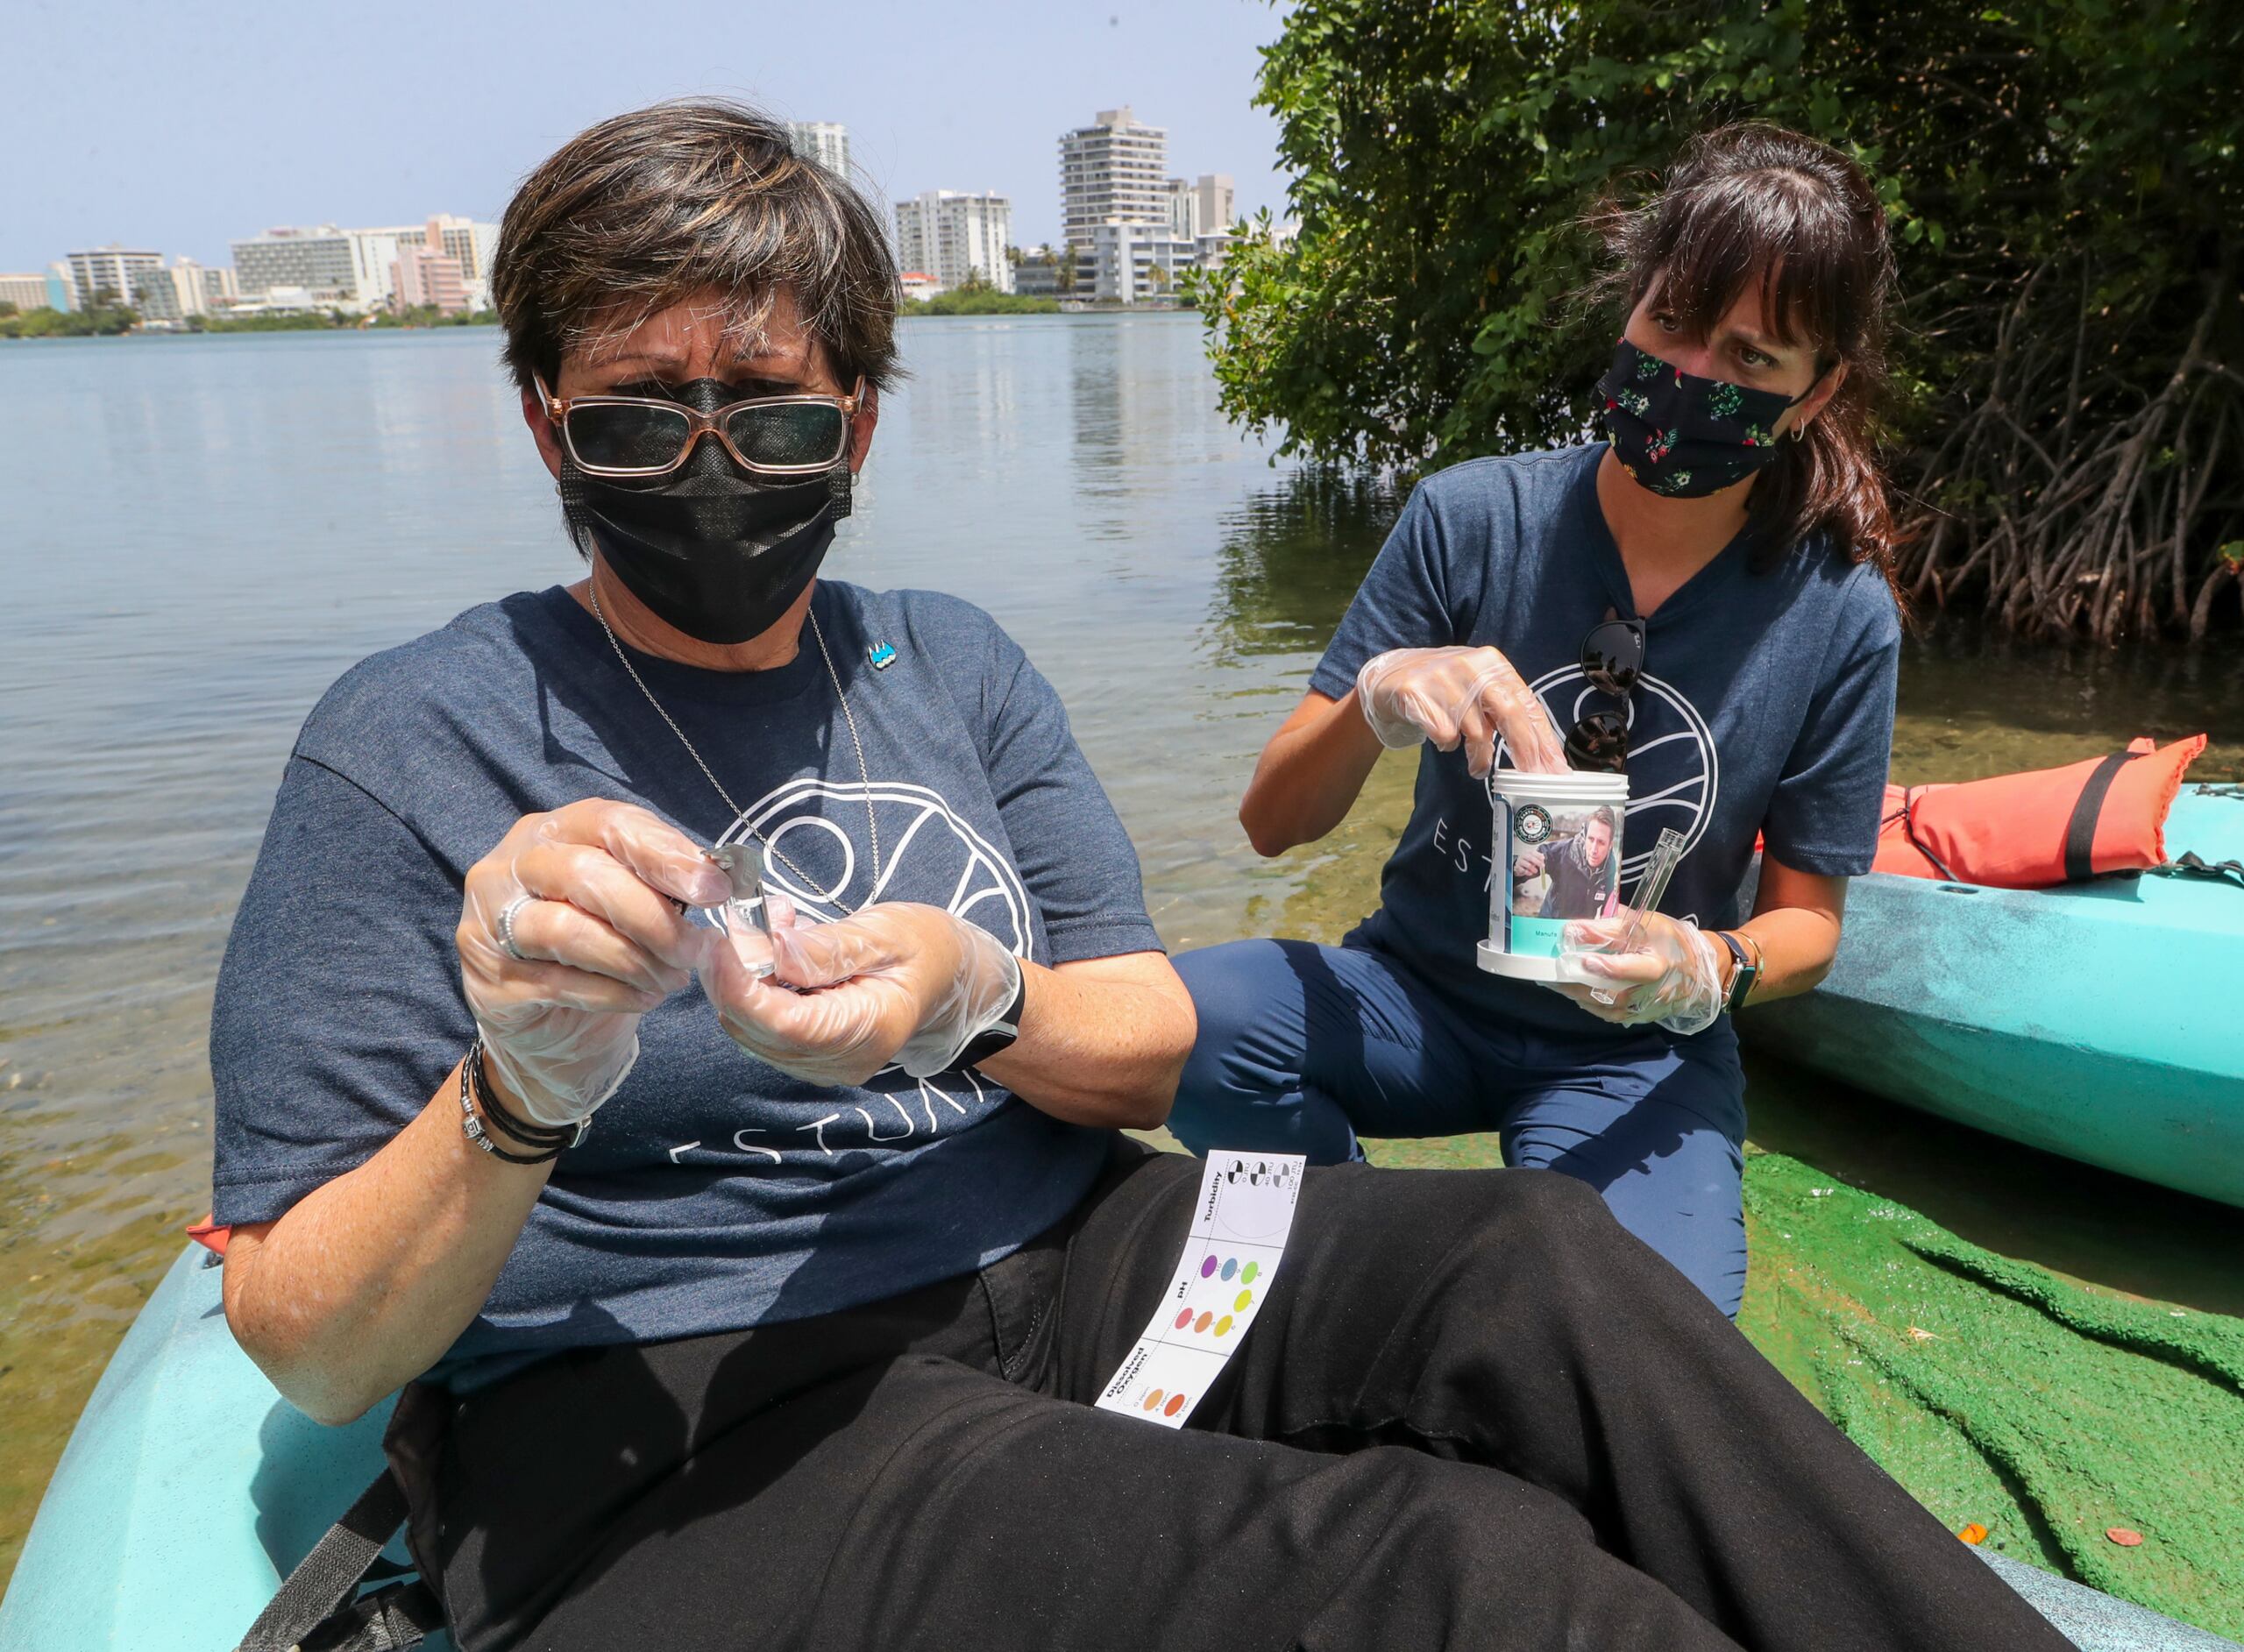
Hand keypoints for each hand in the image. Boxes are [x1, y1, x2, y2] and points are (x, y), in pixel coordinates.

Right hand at [460, 800, 727, 1126]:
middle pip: (585, 874)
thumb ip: (660, 882)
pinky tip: (645, 998)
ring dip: (636, 959)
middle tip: (694, 949)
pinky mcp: (492, 979)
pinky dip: (615, 993)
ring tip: (672, 979)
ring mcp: (490, 922)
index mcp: (553, 830)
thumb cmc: (599, 948)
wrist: (552, 1026)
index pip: (608, 822)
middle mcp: (511, 865)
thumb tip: (715, 880)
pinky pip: (560, 982)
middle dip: (653, 916)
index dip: (664, 853)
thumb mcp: (632, 902)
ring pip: (569, 930)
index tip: (713, 887)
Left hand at [701, 901, 1021, 1086]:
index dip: (738, 986)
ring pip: (751, 1031)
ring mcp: (823, 1066)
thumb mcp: (885, 933)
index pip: (784, 1023)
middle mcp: (841, 1062)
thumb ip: (828, 947)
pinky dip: (755, 991)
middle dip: (733, 977)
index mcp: (867, 1031)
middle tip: (744, 920)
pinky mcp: (810, 1058)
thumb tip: (773, 951)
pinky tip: (778, 955)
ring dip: (742, 980)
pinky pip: (761, 1030)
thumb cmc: (925, 948)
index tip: (715, 943)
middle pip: (757, 1030)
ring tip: (774, 928)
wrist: (949, 979)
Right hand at [1355, 646, 1569, 775]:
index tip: (1554, 768)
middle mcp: (1471, 666)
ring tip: (1477, 767)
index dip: (1543, 739)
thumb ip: (1505, 711)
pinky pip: (1444, 735)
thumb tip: (1542, 755)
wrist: (1391, 676)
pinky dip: (1447, 744)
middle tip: (1531, 778)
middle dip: (1524, 751)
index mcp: (1493, 663)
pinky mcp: (1416, 694)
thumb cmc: (1445, 690)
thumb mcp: (1478, 690)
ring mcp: (1442, 678)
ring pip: (1476, 731)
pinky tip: (1441, 737)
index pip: (1527, 704)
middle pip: (1510, 713)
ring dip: (1479, 757)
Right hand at [1513, 845, 1546, 880]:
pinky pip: (1523, 870)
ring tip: (1536, 871)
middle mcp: (1523, 855)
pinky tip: (1530, 873)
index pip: (1533, 852)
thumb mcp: (1533, 858)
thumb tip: (1543, 859)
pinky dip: (1528, 872)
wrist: (1519, 865)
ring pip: (1528, 865)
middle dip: (1538, 862)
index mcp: (1528, 852)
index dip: (1538, 855)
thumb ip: (1538, 858)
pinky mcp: (1517, 867)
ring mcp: (1520, 861)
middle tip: (1542, 866)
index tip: (1543, 858)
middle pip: (1530, 858)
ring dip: (1533, 868)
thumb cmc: (1527, 861)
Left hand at [1547, 910, 1725, 1035]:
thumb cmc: (1669, 939)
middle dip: (1582, 983)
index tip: (1583, 958)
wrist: (1698, 968)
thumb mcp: (1647, 923)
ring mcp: (1647, 1007)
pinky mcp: (1641, 1015)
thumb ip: (1612, 925)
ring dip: (1580, 995)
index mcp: (1659, 963)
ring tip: (1557, 981)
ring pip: (1608, 1007)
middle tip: (1556, 971)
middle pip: (1614, 993)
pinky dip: (1590, 1004)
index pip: (1632, 967)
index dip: (1608, 966)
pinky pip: (1611, 1015)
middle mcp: (1654, 990)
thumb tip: (1576, 928)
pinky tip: (1574, 992)